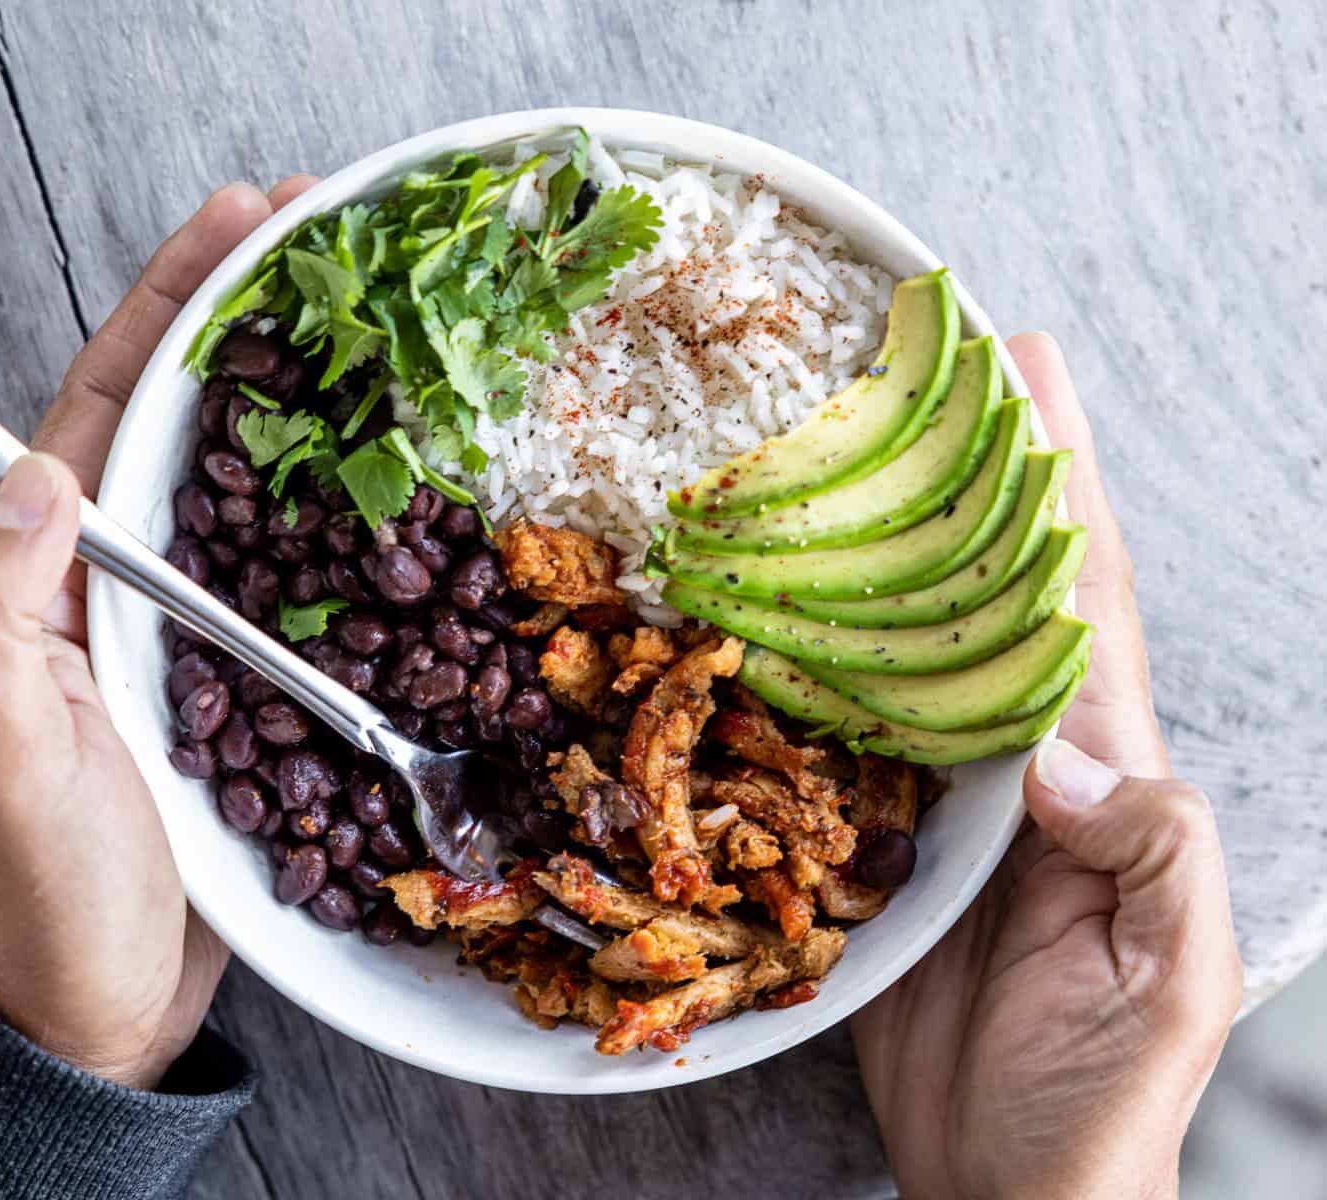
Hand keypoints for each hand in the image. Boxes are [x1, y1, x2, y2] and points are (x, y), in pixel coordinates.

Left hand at [0, 176, 319, 1088]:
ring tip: (371, 334)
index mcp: (45, 582)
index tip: (240, 221)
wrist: (98, 1009)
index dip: (167, 309)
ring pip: (244, 494)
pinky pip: (290, 580)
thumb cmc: (40, 892)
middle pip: (179, 427)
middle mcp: (110, 589)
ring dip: (300, 409)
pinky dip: (337, 524)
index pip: (97, 412)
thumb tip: (46, 472)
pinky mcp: (238, 688)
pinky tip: (388, 489)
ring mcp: (179, 635)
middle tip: (327, 244)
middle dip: (244, 328)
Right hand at [850, 334, 1242, 1199]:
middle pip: (990, 589)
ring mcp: (944, 797)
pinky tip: (774, 605)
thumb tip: (1060, 753)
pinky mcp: (875, 840)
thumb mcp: (1168, 982)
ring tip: (847, 451)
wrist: (1013, 1188)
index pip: (1075, 599)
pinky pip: (836, 727)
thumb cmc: (1100, 1097)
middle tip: (938, 367)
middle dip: (975, 473)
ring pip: (906, 644)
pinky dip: (809, 654)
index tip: (1028, 370)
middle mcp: (1021, 762)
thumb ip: (1152, 853)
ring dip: (885, 545)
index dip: (1057, 480)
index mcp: (1100, 775)